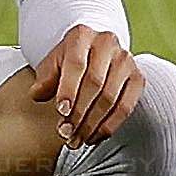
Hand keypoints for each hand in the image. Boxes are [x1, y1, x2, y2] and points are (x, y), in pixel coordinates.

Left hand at [28, 23, 142, 147]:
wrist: (92, 55)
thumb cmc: (68, 63)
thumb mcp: (51, 65)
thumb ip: (44, 78)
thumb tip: (37, 94)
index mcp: (82, 36)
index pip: (76, 64)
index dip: (68, 89)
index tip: (61, 111)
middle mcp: (107, 43)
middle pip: (95, 83)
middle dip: (79, 112)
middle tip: (66, 133)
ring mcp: (125, 60)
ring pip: (110, 97)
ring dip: (92, 124)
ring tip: (76, 139)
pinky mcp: (137, 78)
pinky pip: (125, 106)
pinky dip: (109, 126)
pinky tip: (94, 137)